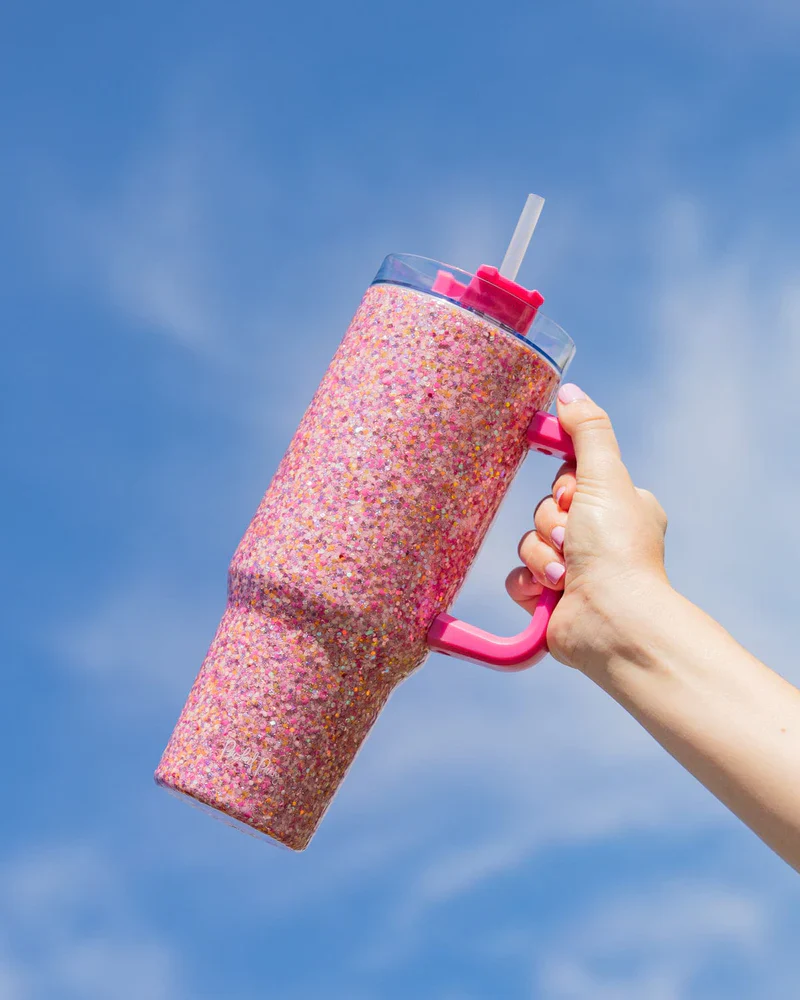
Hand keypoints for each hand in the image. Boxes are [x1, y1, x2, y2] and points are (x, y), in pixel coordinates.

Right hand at [506, 384, 671, 675]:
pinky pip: (519, 576)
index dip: (564, 483)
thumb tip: (568, 392)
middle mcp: (599, 536)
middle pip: (546, 508)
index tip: (568, 490)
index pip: (571, 475)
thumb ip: (587, 432)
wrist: (612, 622)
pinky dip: (530, 583)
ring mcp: (575, 568)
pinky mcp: (551, 598)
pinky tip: (549, 593)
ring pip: (529, 541)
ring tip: (567, 573)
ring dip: (542, 555)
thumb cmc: (617, 550)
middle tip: (575, 538)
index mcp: (619, 506)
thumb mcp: (606, 478)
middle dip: (552, 523)